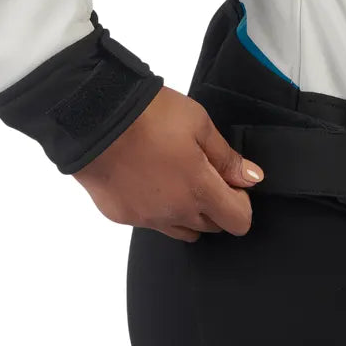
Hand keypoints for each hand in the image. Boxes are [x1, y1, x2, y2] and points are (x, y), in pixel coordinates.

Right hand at [73, 86, 263, 241]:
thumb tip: (251, 178)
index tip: (235, 185)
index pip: (239, 222)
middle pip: (212, 228)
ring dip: (189, 213)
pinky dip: (157, 209)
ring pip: (181, 230)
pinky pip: (150, 222)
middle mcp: (175, 212)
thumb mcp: (199, 125)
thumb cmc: (148, 115)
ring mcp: (146, 218)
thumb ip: (227, 158)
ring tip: (177, 179)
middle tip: (205, 175)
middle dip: (217, 206)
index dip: (243, 203)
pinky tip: (149, 181)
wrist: (93, 117)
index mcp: (199, 190)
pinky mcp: (121, 216)